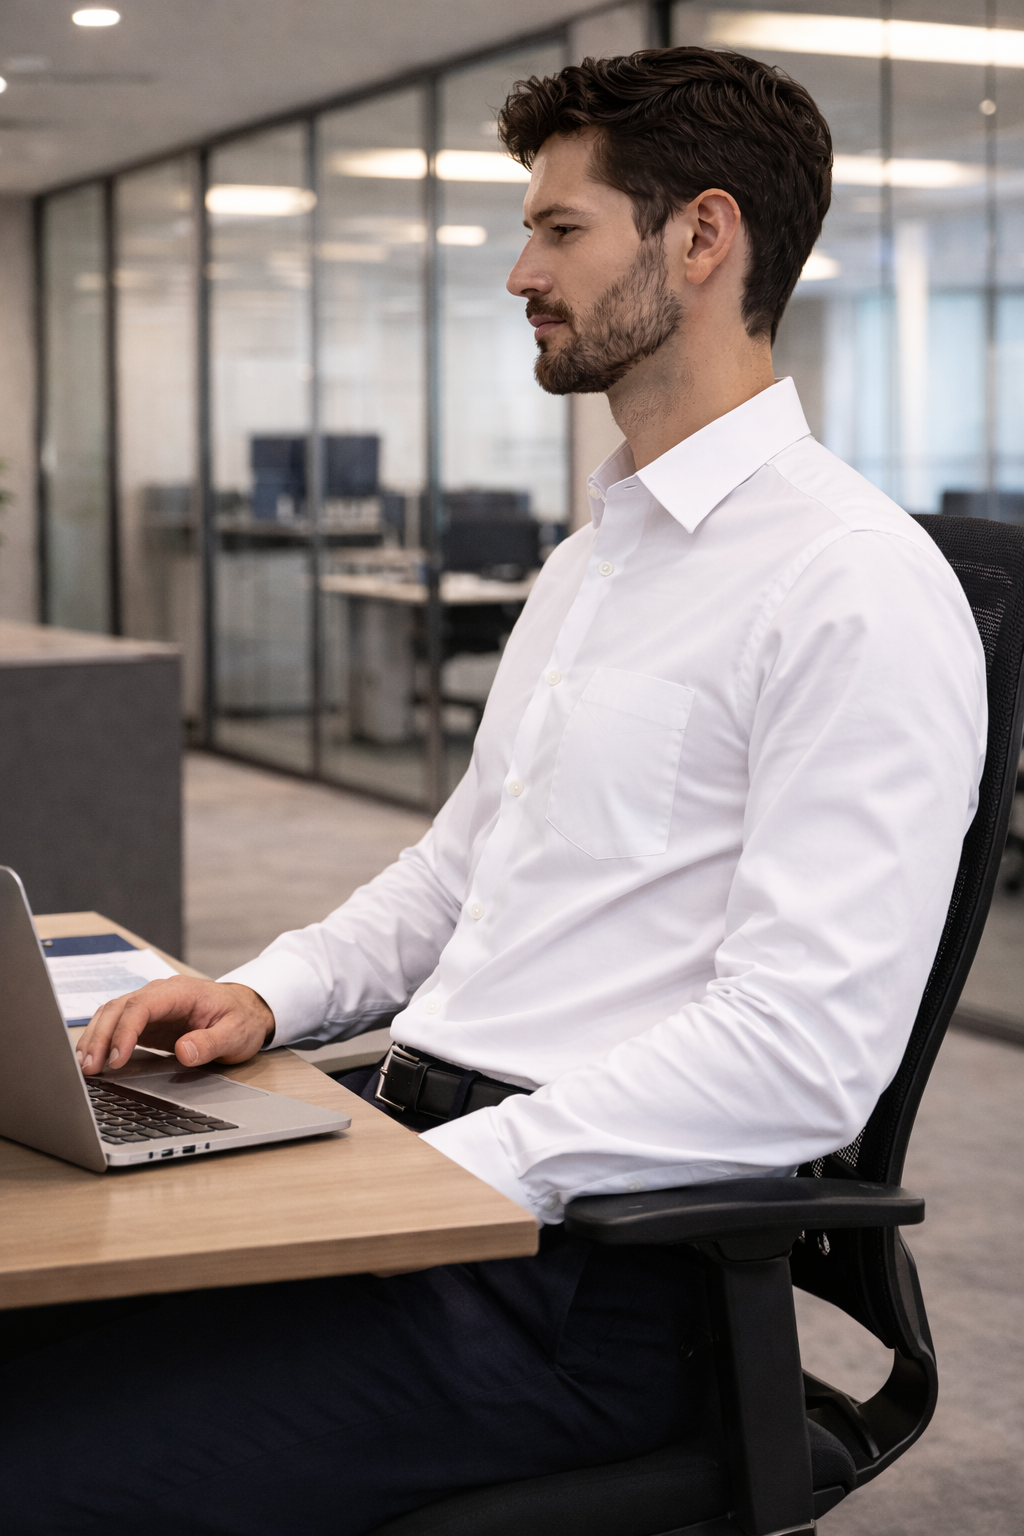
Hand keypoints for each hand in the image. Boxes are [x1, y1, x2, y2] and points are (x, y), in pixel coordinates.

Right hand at [75, 977, 275, 1074]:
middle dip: (100, 1037)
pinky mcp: (146, 1021)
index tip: (116, 1059)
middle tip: (89, 1068)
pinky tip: (92, 1059)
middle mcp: (160, 994)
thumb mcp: (236, 1034)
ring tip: (84, 1067)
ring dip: (95, 1038)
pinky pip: (116, 1025)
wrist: (245, 1010)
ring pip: (112, 1014)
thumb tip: (184, 1051)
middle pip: (119, 1008)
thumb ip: (211, 1042)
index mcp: (181, 992)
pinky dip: (101, 1040)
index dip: (124, 1031)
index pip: (142, 1006)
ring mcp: (151, 1006)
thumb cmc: (241, 1019)